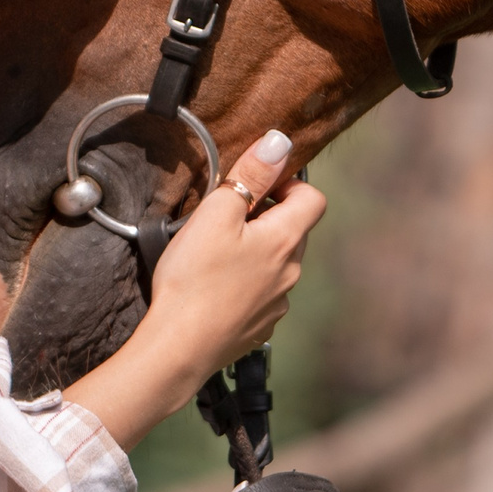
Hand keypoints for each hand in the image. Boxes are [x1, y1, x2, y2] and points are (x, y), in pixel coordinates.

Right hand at [136, 129, 325, 381]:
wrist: (179, 348)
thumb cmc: (194, 278)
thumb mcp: (217, 214)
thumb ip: (250, 176)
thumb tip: (280, 143)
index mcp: (286, 240)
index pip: (313, 199)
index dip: (289, 184)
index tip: (257, 187)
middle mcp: (291, 273)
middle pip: (294, 231)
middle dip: (268, 217)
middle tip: (227, 217)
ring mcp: (277, 304)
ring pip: (277, 263)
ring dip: (256, 251)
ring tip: (215, 254)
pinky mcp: (259, 327)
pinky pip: (262, 293)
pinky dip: (246, 282)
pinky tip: (215, 286)